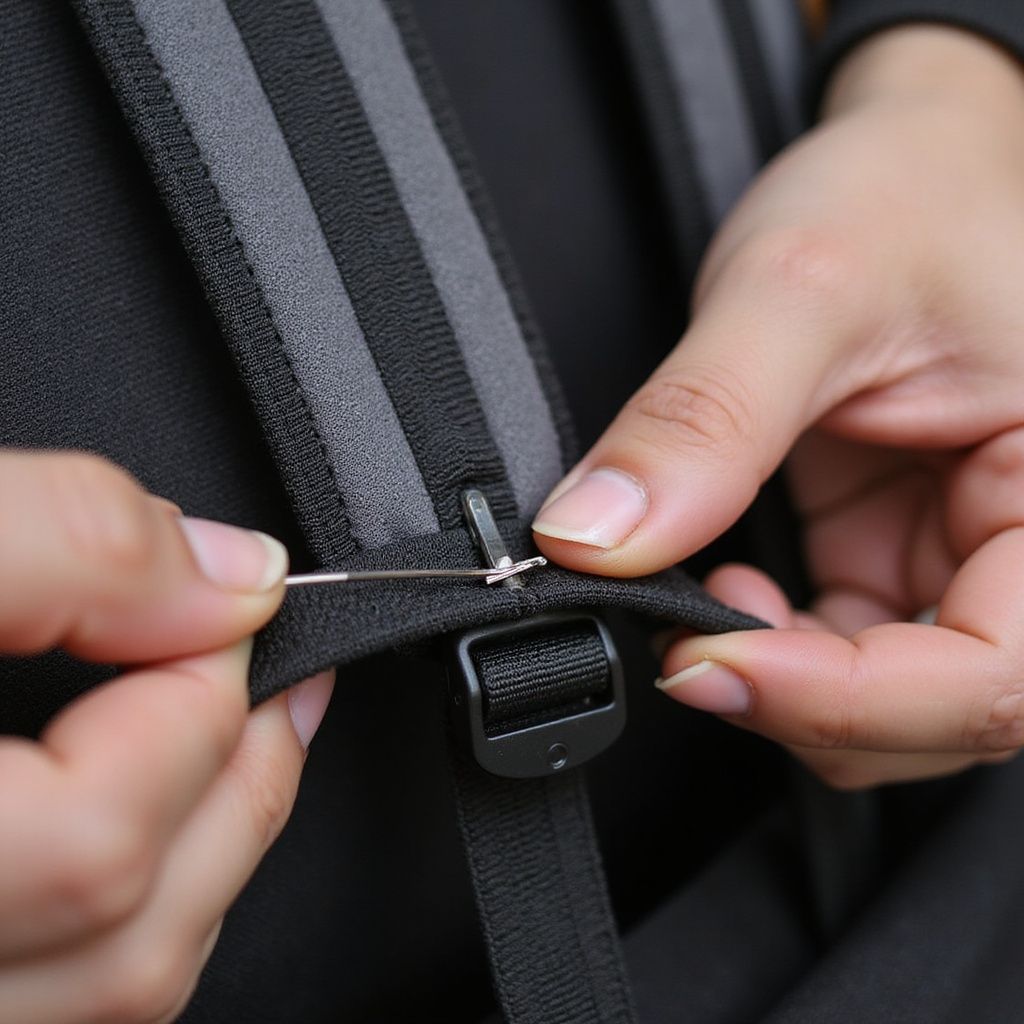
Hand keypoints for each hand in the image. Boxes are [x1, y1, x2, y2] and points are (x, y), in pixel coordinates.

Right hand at [0, 450, 332, 1022]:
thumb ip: (59, 540)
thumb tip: (232, 574)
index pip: (97, 837)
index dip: (199, 705)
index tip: (226, 610)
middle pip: (128, 937)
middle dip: (244, 785)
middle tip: (284, 683)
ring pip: (110, 985)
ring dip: (206, 857)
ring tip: (242, 743)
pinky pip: (67, 985)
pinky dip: (134, 901)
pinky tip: (152, 820)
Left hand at [532, 26, 1023, 788]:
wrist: (906, 171)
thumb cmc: (905, 195)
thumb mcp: (802, 287)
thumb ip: (705, 421)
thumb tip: (593, 540)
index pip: (992, 675)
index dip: (846, 702)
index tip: (707, 662)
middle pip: (938, 712)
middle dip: (802, 704)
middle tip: (686, 647)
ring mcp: (958, 559)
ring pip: (882, 700)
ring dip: (779, 683)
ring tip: (701, 602)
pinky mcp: (896, 555)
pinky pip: (840, 650)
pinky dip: (769, 648)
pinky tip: (725, 584)